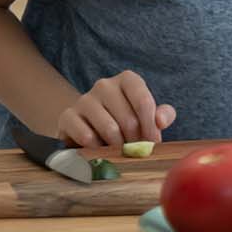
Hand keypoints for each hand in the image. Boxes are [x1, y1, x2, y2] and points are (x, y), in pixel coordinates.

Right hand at [57, 70, 175, 147]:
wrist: (90, 125)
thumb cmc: (125, 119)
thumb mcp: (148, 115)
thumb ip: (163, 115)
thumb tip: (160, 120)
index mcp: (127, 80)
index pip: (143, 102)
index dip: (150, 127)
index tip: (153, 143)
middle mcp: (104, 85)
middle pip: (128, 119)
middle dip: (135, 141)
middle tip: (136, 152)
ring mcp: (84, 99)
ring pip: (109, 129)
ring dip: (117, 146)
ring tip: (120, 151)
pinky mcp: (67, 116)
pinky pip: (86, 137)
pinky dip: (97, 148)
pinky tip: (99, 149)